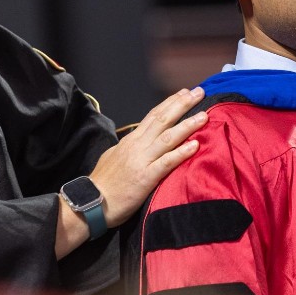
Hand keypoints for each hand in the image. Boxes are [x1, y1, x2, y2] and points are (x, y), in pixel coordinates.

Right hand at [54, 87, 206, 257]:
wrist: (91, 202)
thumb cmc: (103, 183)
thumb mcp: (114, 156)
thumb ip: (128, 147)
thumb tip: (137, 139)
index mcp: (131, 140)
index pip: (153, 115)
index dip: (170, 103)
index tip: (184, 92)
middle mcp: (137, 146)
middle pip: (162, 120)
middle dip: (182, 105)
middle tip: (199, 92)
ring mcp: (142, 161)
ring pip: (167, 138)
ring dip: (187, 125)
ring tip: (204, 115)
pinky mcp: (146, 178)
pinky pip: (166, 163)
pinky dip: (181, 153)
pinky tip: (195, 146)